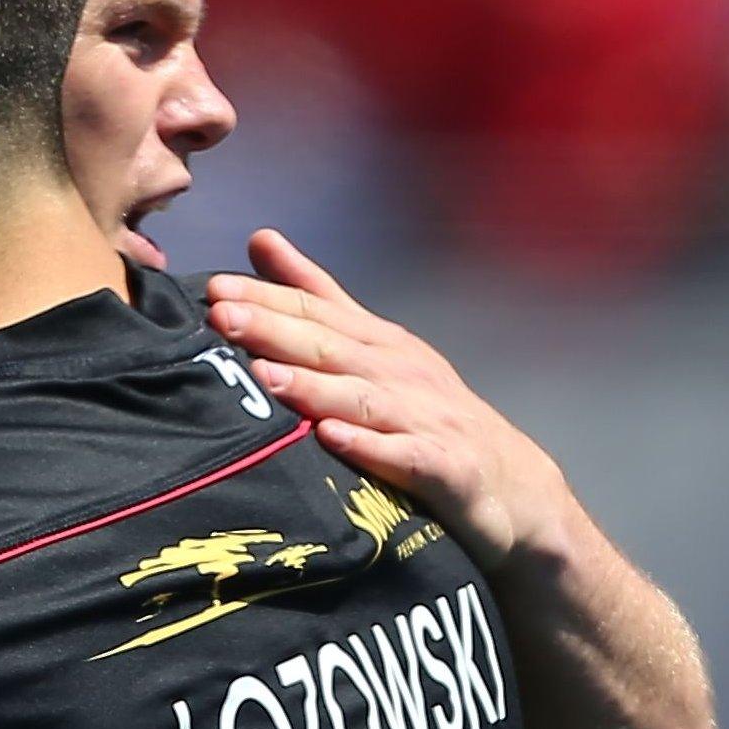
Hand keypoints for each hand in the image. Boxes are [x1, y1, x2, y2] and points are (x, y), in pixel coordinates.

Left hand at [205, 229, 577, 570]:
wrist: (515, 489)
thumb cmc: (428, 416)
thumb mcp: (373, 350)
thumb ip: (316, 298)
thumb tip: (260, 239)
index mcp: (378, 344)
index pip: (315, 313)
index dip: (265, 298)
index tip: (212, 289)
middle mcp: (401, 374)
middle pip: (331, 348)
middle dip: (276, 330)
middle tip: (222, 317)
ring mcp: (427, 420)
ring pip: (364, 399)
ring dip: (315, 386)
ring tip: (267, 376)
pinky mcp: (448, 469)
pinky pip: (406, 457)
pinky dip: (370, 447)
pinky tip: (332, 438)